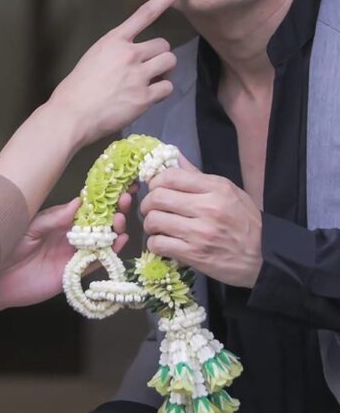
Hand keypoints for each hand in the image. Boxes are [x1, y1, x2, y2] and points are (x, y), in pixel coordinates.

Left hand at [0, 198, 131, 312]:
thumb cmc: (7, 246)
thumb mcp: (29, 227)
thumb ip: (53, 218)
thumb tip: (78, 203)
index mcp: (59, 221)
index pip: (85, 207)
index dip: (102, 198)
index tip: (117, 186)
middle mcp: (69, 237)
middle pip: (98, 223)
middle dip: (113, 211)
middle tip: (125, 201)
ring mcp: (73, 255)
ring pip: (101, 242)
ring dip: (114, 230)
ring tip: (122, 220)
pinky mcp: (73, 274)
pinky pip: (95, 263)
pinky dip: (109, 253)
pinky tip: (120, 242)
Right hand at [49, 0, 188, 149]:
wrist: (72, 113)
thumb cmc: (78, 87)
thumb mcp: (95, 57)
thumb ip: (116, 52)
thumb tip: (135, 58)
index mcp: (114, 40)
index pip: (145, 13)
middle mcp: (129, 53)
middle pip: (163, 45)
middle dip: (159, 56)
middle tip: (148, 69)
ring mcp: (138, 75)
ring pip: (169, 62)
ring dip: (163, 72)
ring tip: (149, 81)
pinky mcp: (144, 97)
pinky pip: (167, 88)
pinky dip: (160, 92)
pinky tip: (146, 97)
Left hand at [140, 153, 262, 287]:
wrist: (265, 256)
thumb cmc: (246, 221)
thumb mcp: (228, 190)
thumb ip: (197, 175)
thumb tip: (173, 156)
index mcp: (215, 188)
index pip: (171, 176)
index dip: (155, 181)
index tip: (156, 188)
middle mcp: (207, 208)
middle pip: (158, 197)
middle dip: (148, 203)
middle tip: (151, 208)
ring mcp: (200, 233)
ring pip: (155, 221)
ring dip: (150, 224)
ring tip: (157, 226)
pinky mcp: (195, 255)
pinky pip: (159, 244)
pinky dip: (155, 243)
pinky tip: (163, 243)